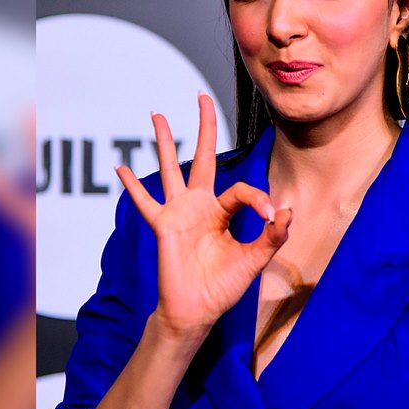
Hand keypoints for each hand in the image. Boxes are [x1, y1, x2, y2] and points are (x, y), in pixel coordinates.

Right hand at [115, 93, 291, 336]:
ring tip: (157, 114)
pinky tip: (121, 167)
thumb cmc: (224, 287)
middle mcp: (200, 206)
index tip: (272, 219)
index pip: (241, 190)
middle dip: (204, 127)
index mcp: (224, 212)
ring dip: (164, 141)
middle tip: (201, 97)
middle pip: (202, 157)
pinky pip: (146, 202)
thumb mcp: (254, 261)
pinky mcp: (163, 226)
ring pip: (171, 169)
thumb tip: (287, 211)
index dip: (259, 200)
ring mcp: (179, 213)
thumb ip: (271, 237)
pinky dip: (133, 186)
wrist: (198, 311)